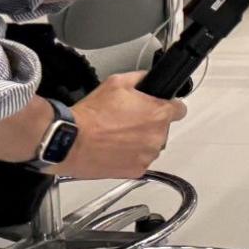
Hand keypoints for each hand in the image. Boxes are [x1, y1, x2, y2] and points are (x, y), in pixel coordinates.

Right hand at [51, 73, 186, 178]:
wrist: (69, 141)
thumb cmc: (91, 114)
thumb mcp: (117, 83)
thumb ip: (141, 78)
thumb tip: (149, 79)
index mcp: (159, 114)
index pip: (180, 109)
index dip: (168, 106)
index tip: (158, 107)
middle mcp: (158, 136)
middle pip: (163, 128)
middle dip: (149, 124)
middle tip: (127, 121)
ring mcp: (147, 155)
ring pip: (151, 145)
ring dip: (140, 141)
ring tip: (117, 136)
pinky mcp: (136, 170)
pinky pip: (139, 161)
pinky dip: (130, 156)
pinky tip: (114, 149)